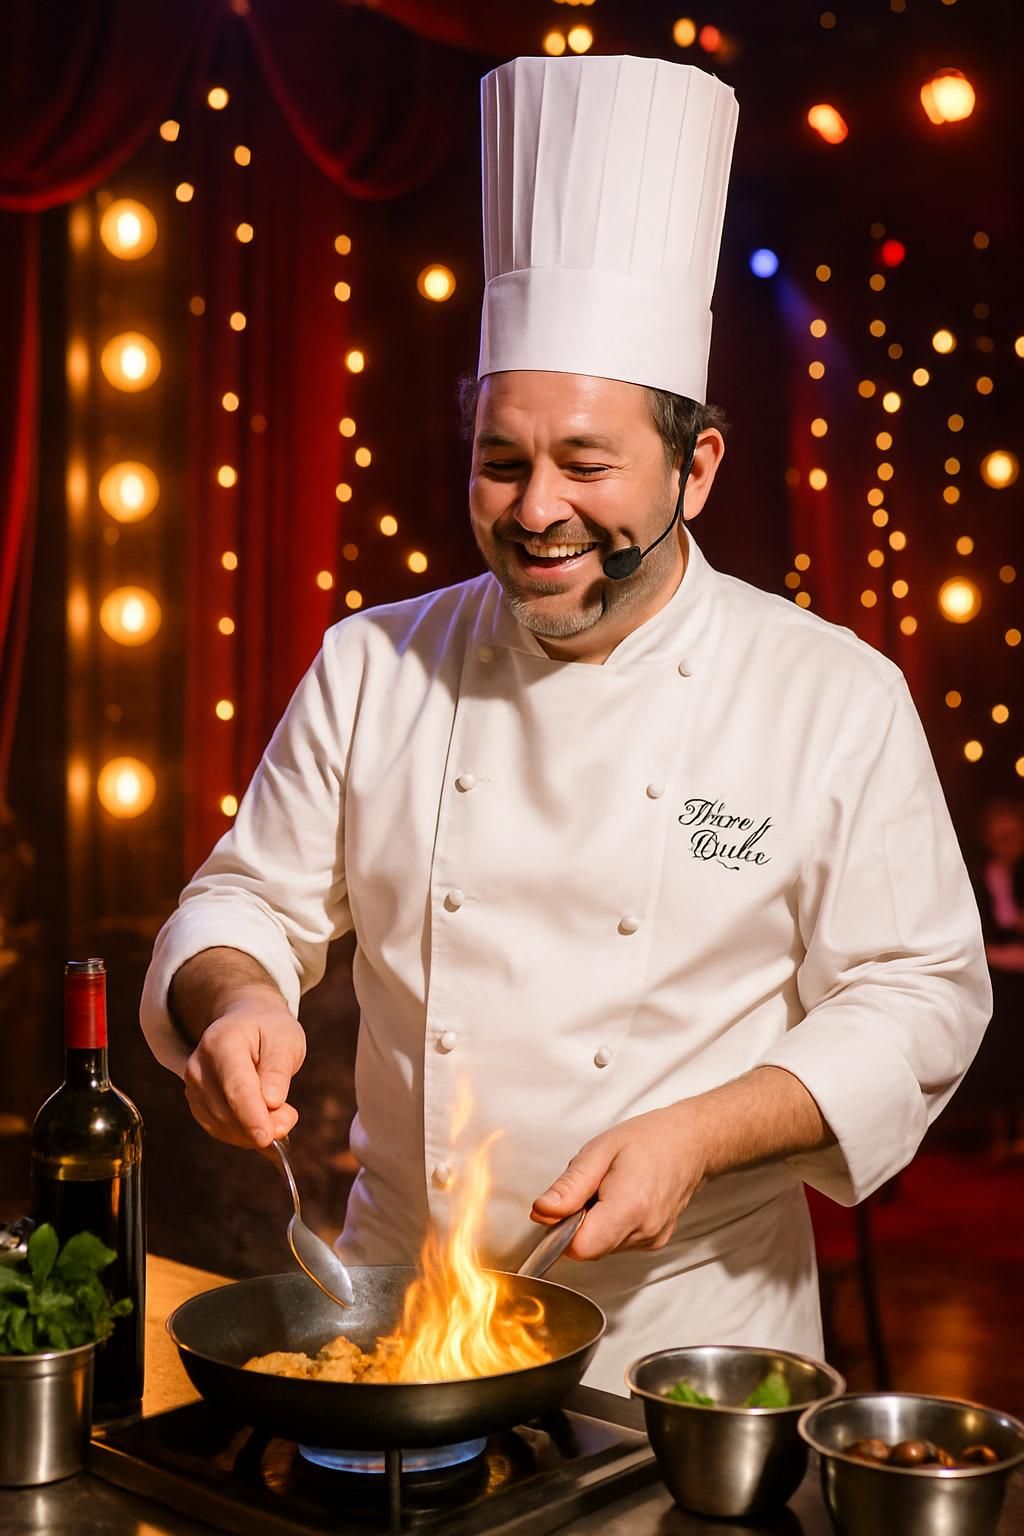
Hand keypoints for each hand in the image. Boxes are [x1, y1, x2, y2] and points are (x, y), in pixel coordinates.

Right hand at [183, 987, 305, 1149]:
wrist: (245, 1023)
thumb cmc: (269, 1030)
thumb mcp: (286, 1040)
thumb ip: (279, 1071)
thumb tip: (272, 1103)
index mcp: (223, 1041)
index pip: (236, 1086)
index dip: (252, 1115)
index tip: (267, 1137)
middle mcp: (199, 1065)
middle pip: (227, 1110)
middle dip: (261, 1124)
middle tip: (290, 1118)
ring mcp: (193, 1086)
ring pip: (222, 1125)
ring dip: (254, 1131)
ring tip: (281, 1114)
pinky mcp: (197, 1103)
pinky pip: (220, 1129)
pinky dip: (244, 1133)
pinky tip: (263, 1121)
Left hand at [530, 1105, 707, 1259]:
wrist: (692, 1143)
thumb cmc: (649, 1139)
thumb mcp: (599, 1150)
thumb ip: (569, 1186)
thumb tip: (541, 1212)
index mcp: (628, 1207)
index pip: (578, 1247)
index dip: (560, 1230)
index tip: (562, 1205)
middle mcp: (643, 1231)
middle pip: (589, 1248)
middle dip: (577, 1223)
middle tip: (591, 1187)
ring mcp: (652, 1240)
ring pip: (602, 1247)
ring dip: (595, 1224)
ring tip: (609, 1189)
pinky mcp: (655, 1242)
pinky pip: (618, 1242)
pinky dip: (611, 1225)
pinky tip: (622, 1198)